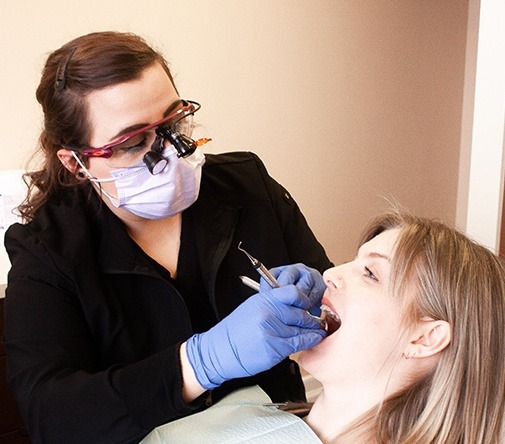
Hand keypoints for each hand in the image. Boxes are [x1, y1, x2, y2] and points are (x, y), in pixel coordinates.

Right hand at [185, 264, 326, 389]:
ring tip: (317, 332)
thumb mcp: (253, 308)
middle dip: (312, 318)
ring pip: (302, 329)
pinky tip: (311, 341)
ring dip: (313, 331)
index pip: (293, 293)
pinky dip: (308, 342)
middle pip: (301, 313)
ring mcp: (271, 330)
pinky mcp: (274, 348)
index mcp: (264, 300)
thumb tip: (296, 305)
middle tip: (318, 321)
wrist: (219, 350)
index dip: (304, 299)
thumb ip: (274, 304)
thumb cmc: (235, 332)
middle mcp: (268, 313)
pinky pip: (298, 343)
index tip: (309, 305)